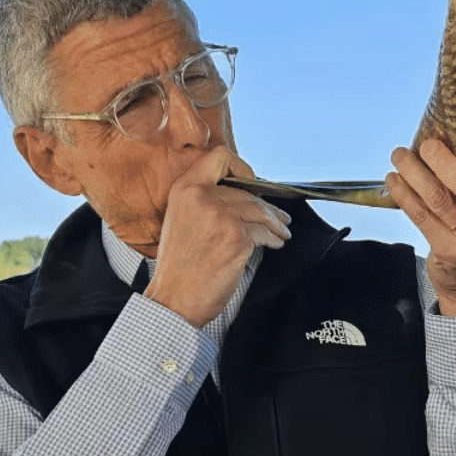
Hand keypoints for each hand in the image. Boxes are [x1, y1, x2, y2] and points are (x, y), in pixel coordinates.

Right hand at [143, 146, 292, 327]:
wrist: (174, 299)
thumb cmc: (178, 267)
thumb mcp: (180, 220)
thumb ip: (204, 201)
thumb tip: (240, 196)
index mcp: (184, 189)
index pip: (219, 157)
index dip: (240, 167)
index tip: (251, 182)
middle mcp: (202, 198)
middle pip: (246, 191)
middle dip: (267, 206)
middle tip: (279, 216)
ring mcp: (221, 217)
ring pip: (260, 211)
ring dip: (275, 222)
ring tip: (281, 230)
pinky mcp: (237, 238)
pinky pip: (264, 233)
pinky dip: (273, 239)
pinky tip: (275, 243)